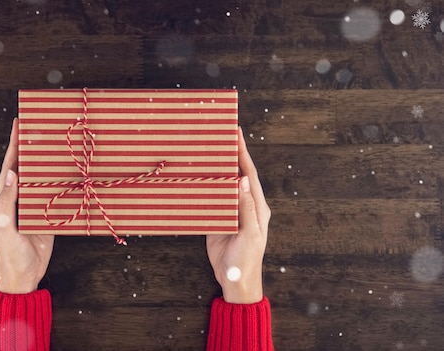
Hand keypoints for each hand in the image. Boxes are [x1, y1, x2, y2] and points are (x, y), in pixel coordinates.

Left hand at [0, 118, 54, 293]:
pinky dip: (60, 181)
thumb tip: (11, 173)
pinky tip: (69, 171)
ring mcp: (32, 206)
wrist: (23, 277)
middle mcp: (17, 199)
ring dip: (47, 161)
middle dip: (30, 146)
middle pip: (24, 167)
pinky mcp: (47, 216)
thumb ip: (7, 202)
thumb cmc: (9, 254)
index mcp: (3, 199)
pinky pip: (54, 194)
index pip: (9, 166)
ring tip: (56, 142)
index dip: (14, 145)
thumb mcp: (4, 228)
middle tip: (40, 125)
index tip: (19, 124)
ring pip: (40, 178)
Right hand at [206, 127, 270, 303]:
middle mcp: (245, 205)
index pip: (249, 174)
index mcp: (257, 206)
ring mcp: (230, 211)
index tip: (236, 134)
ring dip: (216, 167)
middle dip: (231, 154)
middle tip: (219, 134)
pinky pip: (211, 198)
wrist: (234, 280)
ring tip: (206, 149)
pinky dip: (205, 185)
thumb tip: (243, 181)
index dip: (243, 153)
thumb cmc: (246, 260)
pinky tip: (198, 175)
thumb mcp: (249, 235)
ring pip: (223, 184)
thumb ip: (247, 209)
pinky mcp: (217, 218)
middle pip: (237, 174)